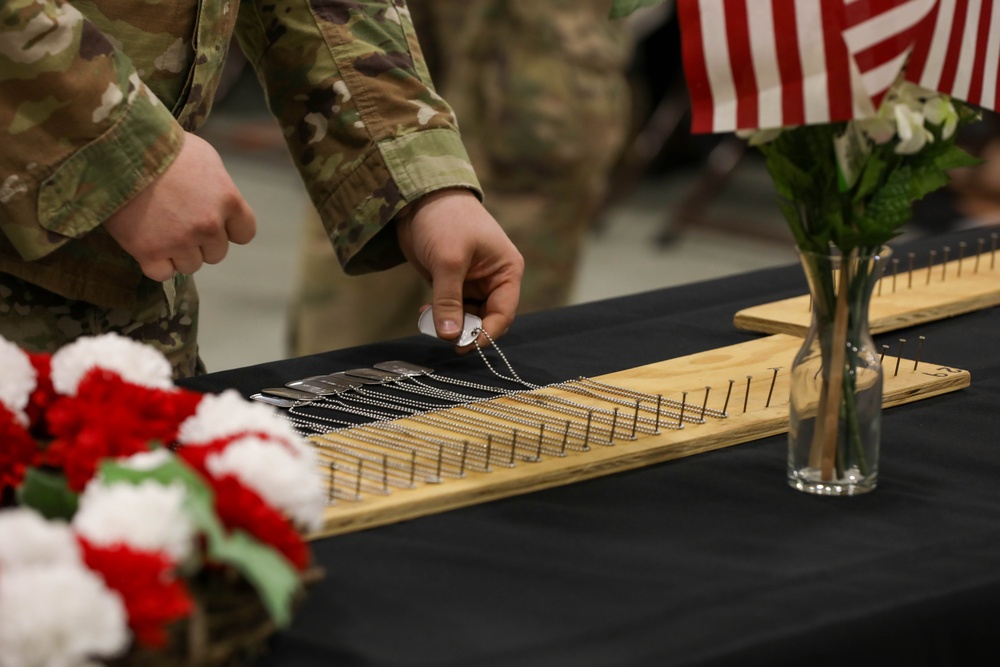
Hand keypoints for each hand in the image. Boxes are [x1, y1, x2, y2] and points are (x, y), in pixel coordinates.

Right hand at [103, 132, 255, 281]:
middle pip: (217, 253)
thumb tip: (218, 202)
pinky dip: (156, 263)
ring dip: (178, 253)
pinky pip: (162, 274)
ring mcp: (180, 241)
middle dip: (201, 241)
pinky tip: (148, 245)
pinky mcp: (149, 251)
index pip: (244, 233)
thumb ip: (217, 186)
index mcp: (228, 200)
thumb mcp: (205, 157)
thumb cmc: (163, 146)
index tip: (213, 221)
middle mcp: (208, 225)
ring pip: (191, 265)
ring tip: (160, 228)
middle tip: (179, 221)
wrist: (118, 148)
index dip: (229, 229)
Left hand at [396, 189, 523, 346]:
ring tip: (429, 320)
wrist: (419, 197)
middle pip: (485, 319)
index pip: (503, 313)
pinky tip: (424, 312)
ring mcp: (472, 283)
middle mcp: (493, 280)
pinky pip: (450, 309)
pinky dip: (438, 315)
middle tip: (444, 337)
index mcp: (506, 271)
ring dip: (449, 323)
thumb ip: (449, 300)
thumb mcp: (449, 261)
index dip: (486, 333)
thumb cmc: (446, 220)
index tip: (465, 345)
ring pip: (466, 316)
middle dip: (465, 330)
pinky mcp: (452, 283)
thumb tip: (449, 335)